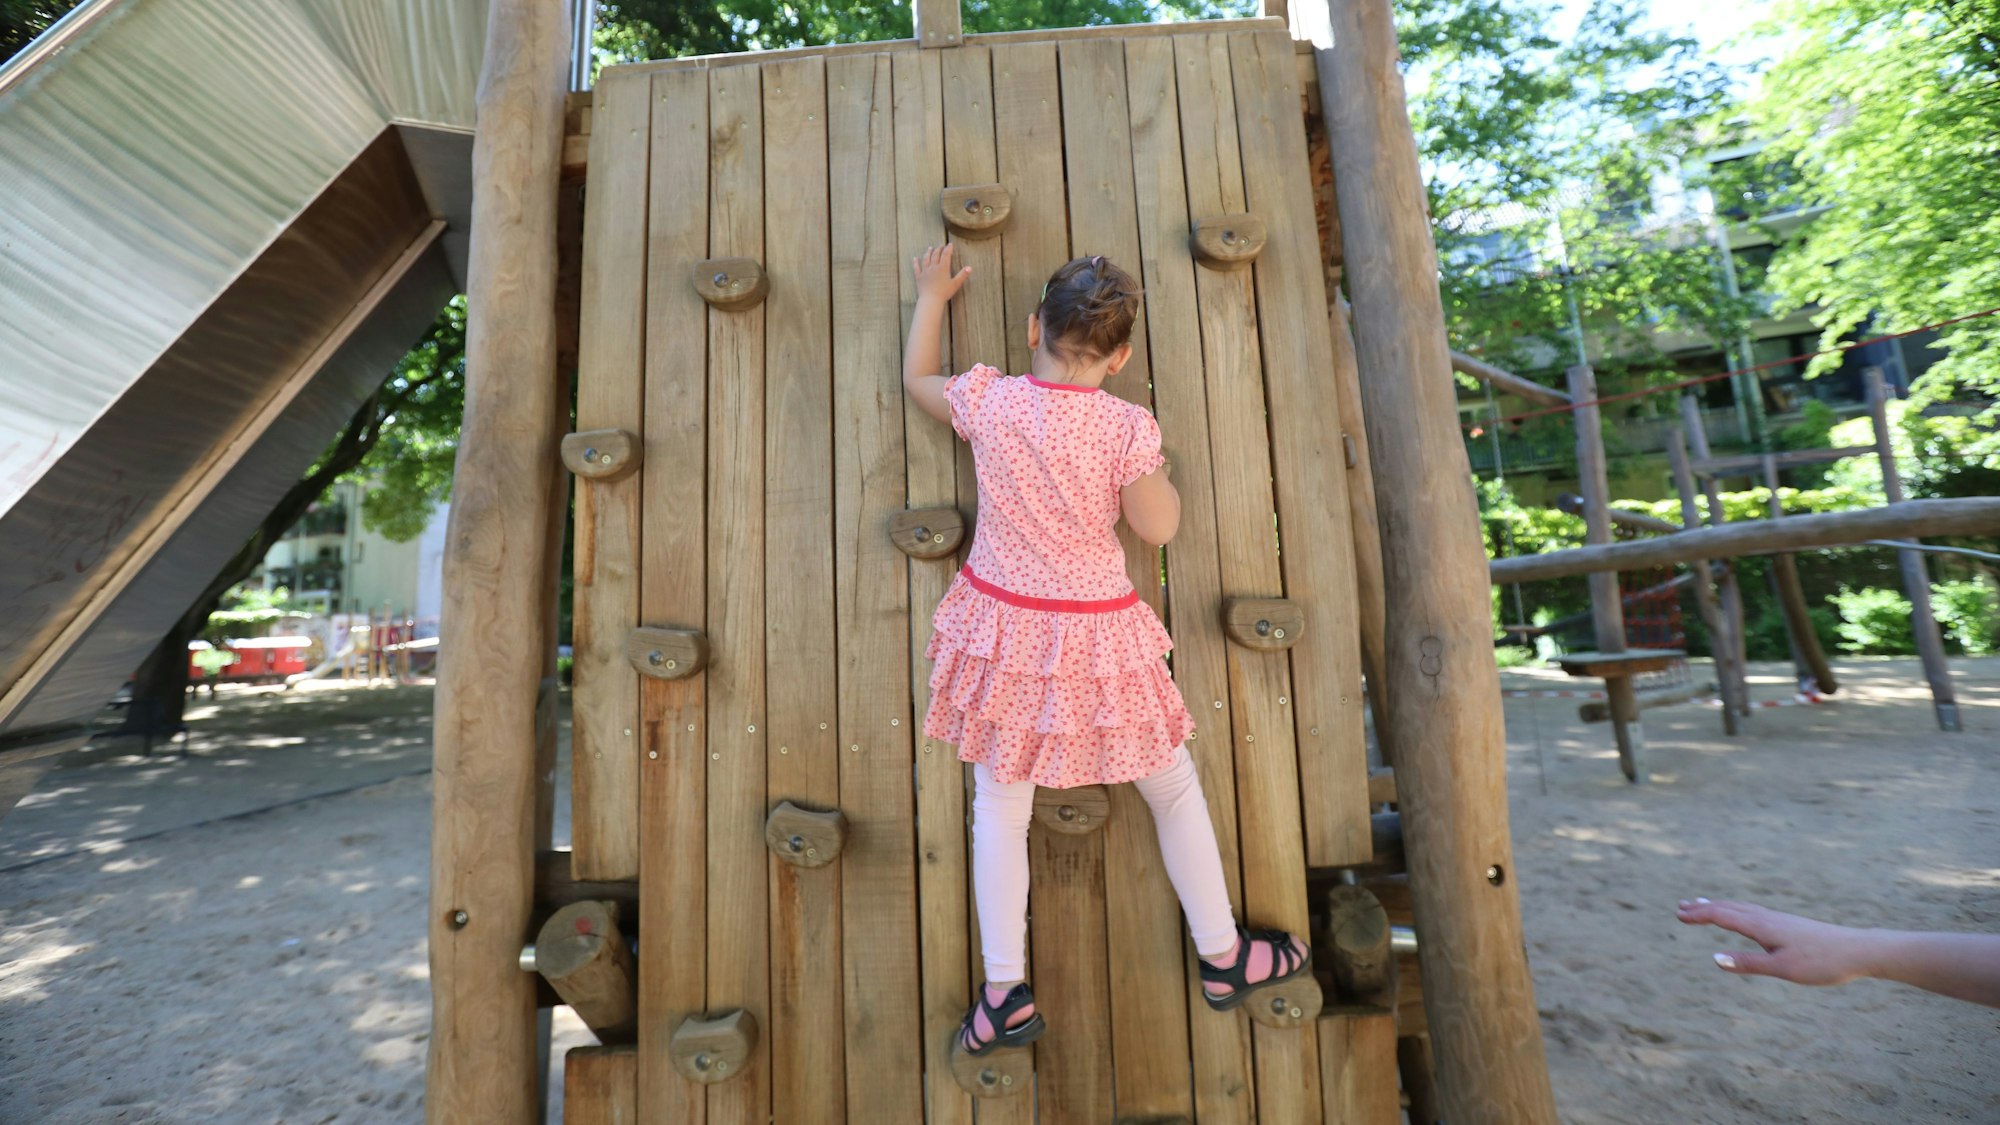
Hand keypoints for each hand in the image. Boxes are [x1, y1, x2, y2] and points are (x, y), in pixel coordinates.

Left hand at [913, 244, 970, 303]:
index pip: (946, 255)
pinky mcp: (919, 277)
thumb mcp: (956, 284)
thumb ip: (963, 275)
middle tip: (941, 246)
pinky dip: (916, 262)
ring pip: (926, 259)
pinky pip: (916, 267)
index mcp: (943, 268)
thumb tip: (970, 267)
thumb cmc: (944, 293)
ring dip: (928, 252)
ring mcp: (925, 271)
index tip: (950, 244)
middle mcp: (933, 267)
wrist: (931, 300)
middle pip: (936, 255)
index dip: (948, 249)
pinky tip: (915, 258)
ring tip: (930, 248)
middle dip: (939, 249)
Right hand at [1677, 898, 1872, 985]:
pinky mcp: (1788, 924)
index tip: (1678, 914)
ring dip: (1719, 906)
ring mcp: (1778, 919)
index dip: (1700, 915)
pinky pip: (1752, 911)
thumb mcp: (1782, 968)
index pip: (1723, 916)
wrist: (1859, 950)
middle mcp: (1767, 918)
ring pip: (1741, 907)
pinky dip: (1736, 910)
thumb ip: (1748, 963)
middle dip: (1704, 907)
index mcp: (1762, 926)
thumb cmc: (1822, 962)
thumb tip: (1714, 959)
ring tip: (1704, 905)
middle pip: (1729, 907)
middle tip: (1681, 906)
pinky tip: (1742, 916)